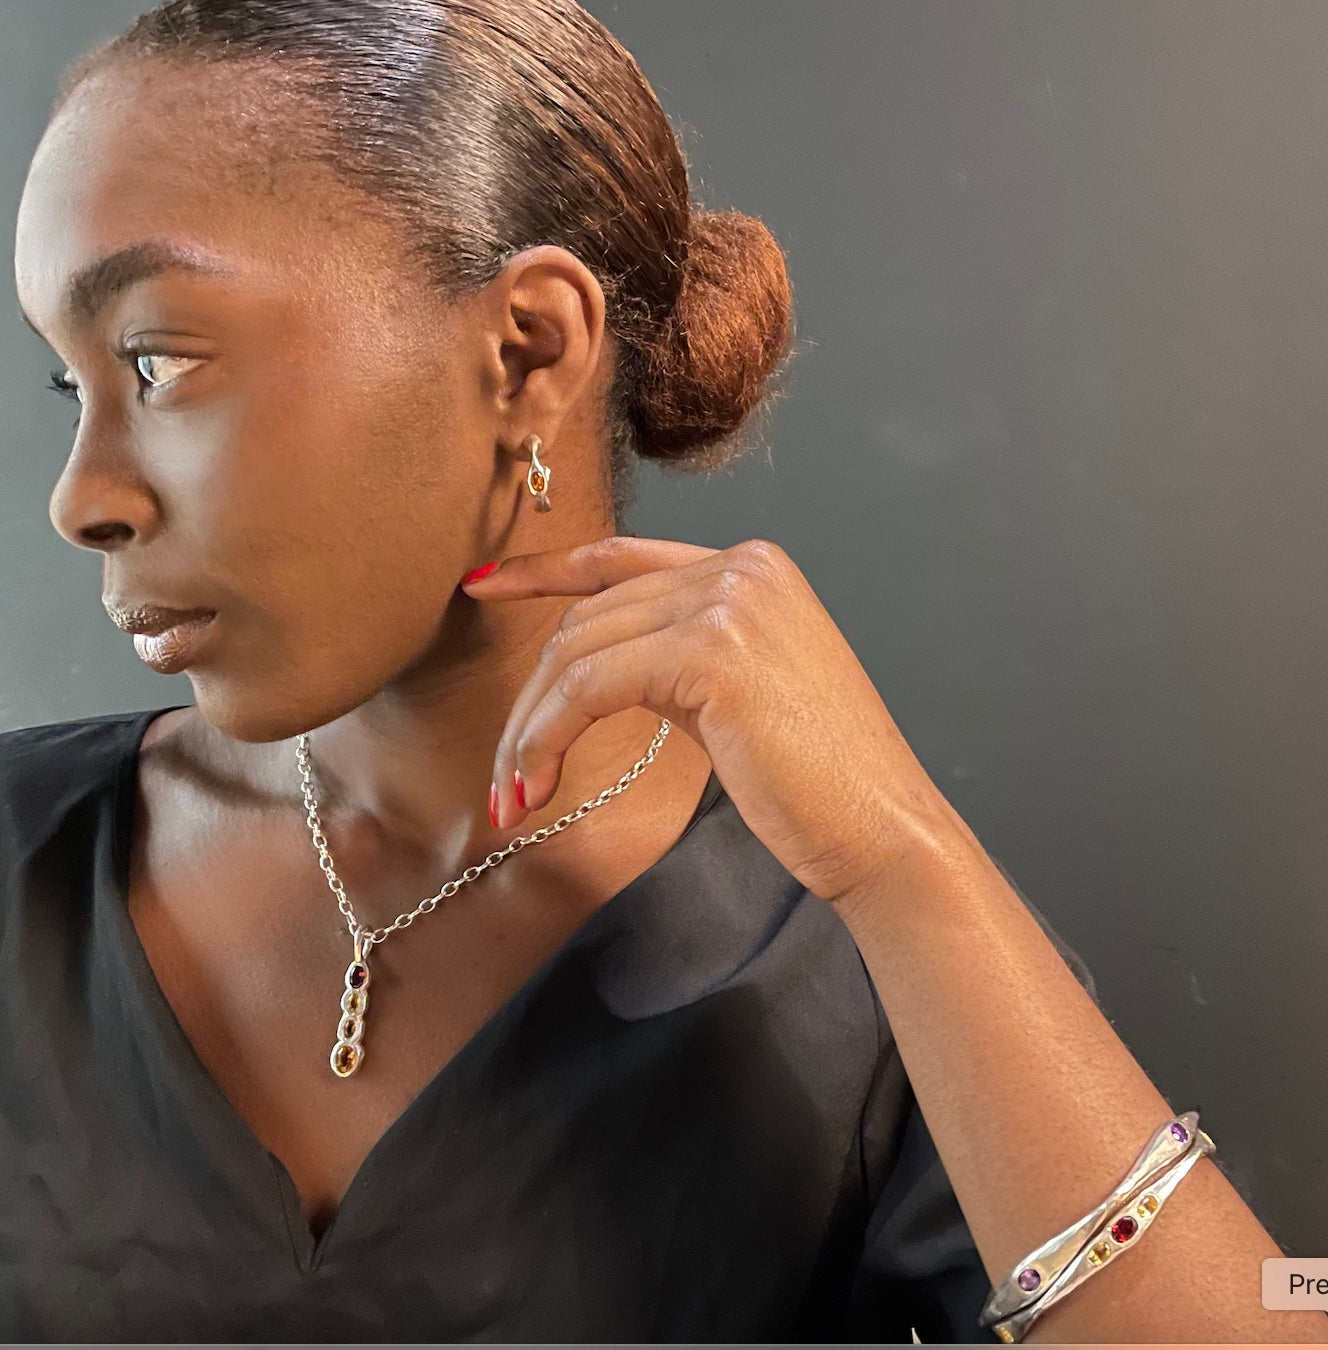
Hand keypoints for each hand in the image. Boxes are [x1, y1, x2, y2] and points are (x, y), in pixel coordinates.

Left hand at [461, 535, 965, 904]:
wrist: (880, 828)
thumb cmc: (813, 781)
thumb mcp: (735, 694)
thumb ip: (674, 657)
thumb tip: (594, 668)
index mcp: (749, 567)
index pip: (620, 556)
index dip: (543, 570)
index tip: (483, 585)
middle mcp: (740, 567)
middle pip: (590, 615)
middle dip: (533, 698)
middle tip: (505, 772)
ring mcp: (729, 602)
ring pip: (581, 651)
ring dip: (532, 729)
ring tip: (514, 795)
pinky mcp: (712, 651)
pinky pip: (592, 686)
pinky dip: (549, 737)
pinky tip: (536, 785)